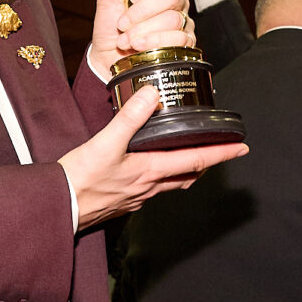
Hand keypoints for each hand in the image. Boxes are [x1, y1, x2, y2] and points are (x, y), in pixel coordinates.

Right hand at [59, 85, 247, 229]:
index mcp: (150, 171)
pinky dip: (163, 178)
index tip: (242, 147)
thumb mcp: (105, 143)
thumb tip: (153, 93)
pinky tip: (152, 171)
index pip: (195, 160)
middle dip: (208, 163)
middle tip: (221, 152)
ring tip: (193, 159)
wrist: (58, 208)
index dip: (222, 153)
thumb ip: (130, 117)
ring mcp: (137, 198)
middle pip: (188, 175)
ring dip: (187, 171)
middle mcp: (148, 187)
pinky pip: (153, 190)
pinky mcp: (123, 202)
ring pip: (172, 183)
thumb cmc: (79, 179)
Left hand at [91, 0, 194, 75]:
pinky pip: (179, 38)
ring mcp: (181, 21)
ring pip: (173, 18)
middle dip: (142, 12)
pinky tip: (140, 47)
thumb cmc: (110, 28)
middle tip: (122, 23)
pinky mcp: (185, 43)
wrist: (109, 60)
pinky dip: (155, 43)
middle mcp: (173, 1)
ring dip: (144, 30)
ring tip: (127, 39)